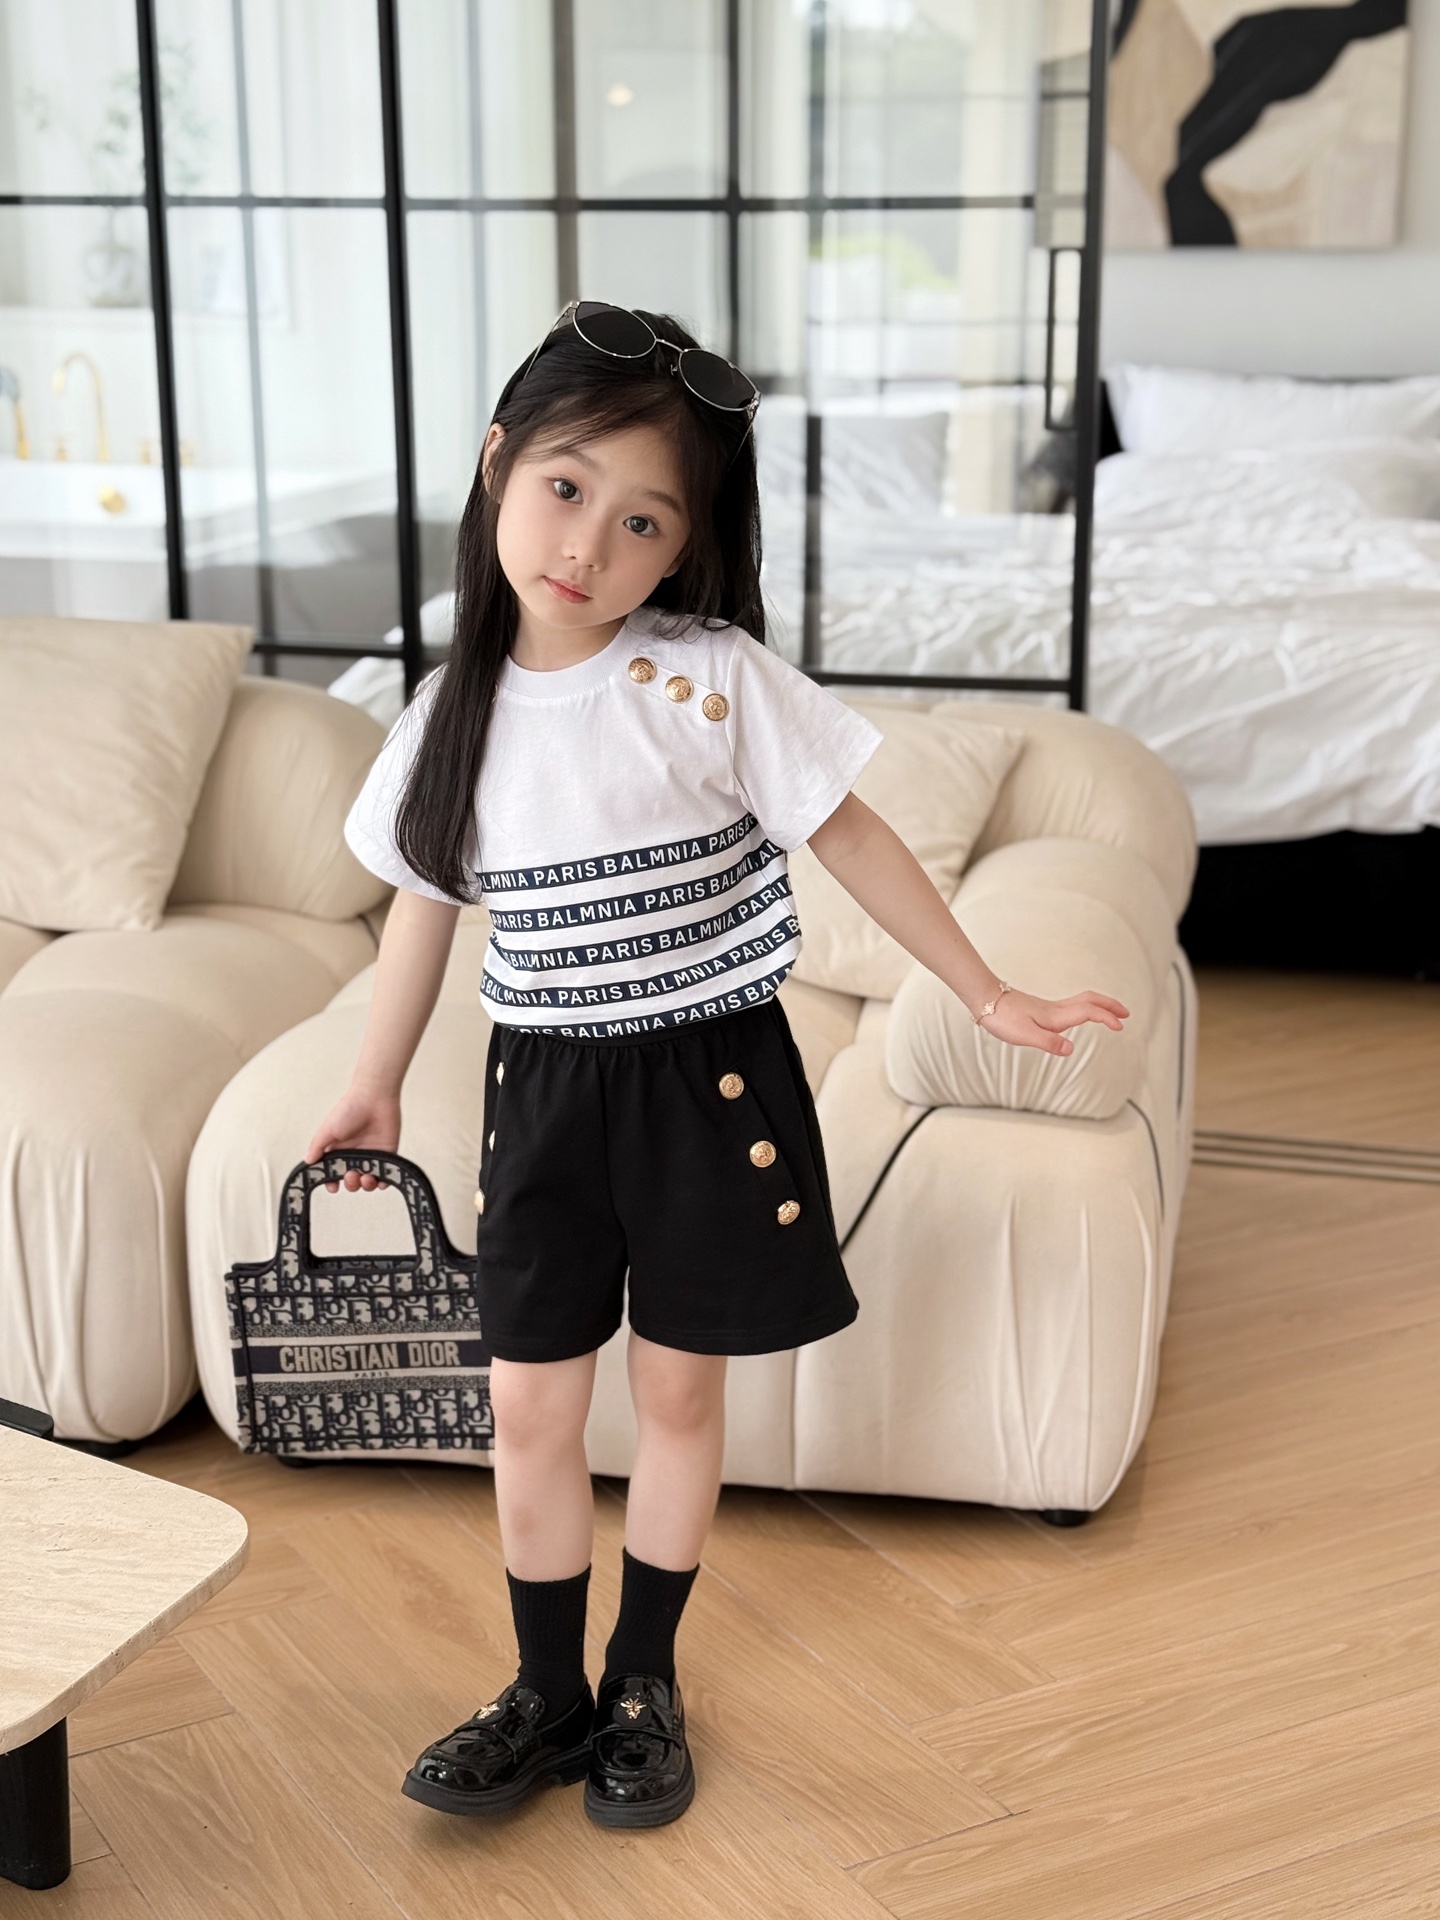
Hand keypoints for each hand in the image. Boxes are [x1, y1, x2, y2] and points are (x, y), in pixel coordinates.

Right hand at [304, 1086, 401, 1190]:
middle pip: (351, 1179)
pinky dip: (383, 1182)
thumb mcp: (328, 1129)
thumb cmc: (349, 1110)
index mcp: (339, 1149)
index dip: (332, 1182)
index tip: (332, 1186)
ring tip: (364, 1178)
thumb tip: (308, 1162)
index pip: (333, 1172)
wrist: (375, 1096)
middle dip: (350, 1183)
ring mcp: (372, 1155)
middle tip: (350, 1175)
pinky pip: (386, 1174)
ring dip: (365, 1185)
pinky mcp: (388, 1153)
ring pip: (368, 1180)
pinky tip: (378, 1179)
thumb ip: (318, 1146)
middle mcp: (355, 1154)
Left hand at [977, 988, 1128, 1056]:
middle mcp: (1056, 1009)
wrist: (985, 1000)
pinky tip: (1081, 1016)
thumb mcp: (1024, 1035)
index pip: (1088, 1012)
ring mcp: (1049, 1008)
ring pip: (1081, 1001)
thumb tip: (1070, 1048)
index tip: (1121, 1025)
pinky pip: (1072, 1005)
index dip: (1106, 1017)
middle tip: (1126, 1013)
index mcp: (1055, 1016)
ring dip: (1099, 1005)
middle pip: (1090, 1000)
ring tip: (1110, 1014)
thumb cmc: (1003, 1018)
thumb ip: (1048, 1042)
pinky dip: (1086, 1007)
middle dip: (1110, 1005)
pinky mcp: (1042, 1009)